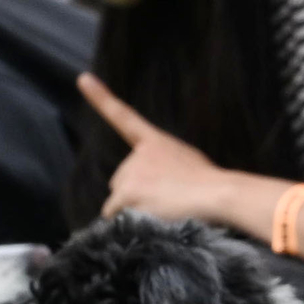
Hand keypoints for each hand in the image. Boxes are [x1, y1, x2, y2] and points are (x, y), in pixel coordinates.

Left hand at [78, 72, 243, 226]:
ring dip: (133, 210)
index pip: (124, 117)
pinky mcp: (128, 193)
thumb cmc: (212, 186)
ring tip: (163, 212)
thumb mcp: (189, 163)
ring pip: (117, 201)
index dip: (101, 97)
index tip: (83, 79)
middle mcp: (138, 154)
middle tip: (165, 202)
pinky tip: (151, 219)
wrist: (219, 195)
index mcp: (155, 142)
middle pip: (121, 181)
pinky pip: (114, 216)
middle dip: (135, 195)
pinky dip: (125, 223)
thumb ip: (164, 167)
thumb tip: (154, 189)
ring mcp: (131, 173)